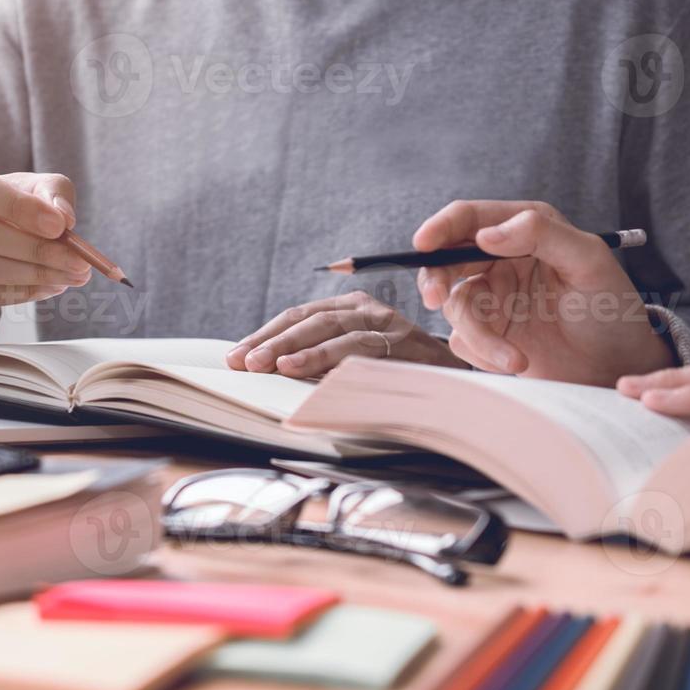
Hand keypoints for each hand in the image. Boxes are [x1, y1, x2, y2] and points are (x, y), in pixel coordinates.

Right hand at [0, 152, 92, 334]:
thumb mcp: (18, 189)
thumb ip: (47, 191)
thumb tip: (64, 217)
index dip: (19, 206)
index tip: (60, 225)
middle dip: (36, 248)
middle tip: (78, 261)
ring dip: (33, 274)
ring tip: (71, 275)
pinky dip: (20, 293)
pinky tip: (48, 286)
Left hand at [225, 291, 461, 378]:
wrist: (454, 381)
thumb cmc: (396, 371)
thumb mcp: (354, 356)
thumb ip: (319, 356)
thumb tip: (267, 369)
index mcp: (349, 307)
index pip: (298, 316)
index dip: (264, 335)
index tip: (234, 356)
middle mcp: (366, 310)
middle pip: (311, 320)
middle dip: (273, 342)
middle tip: (245, 363)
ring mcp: (386, 325)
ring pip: (335, 332)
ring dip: (302, 351)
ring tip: (274, 367)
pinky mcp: (404, 346)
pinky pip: (366, 352)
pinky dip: (337, 362)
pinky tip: (315, 375)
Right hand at [414, 201, 672, 385]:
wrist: (616, 369)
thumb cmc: (612, 311)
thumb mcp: (588, 262)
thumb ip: (541, 234)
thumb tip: (485, 234)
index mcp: (525, 230)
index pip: (470, 218)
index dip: (441, 227)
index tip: (423, 242)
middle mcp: (502, 260)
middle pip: (445, 260)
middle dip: (437, 279)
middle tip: (436, 298)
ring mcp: (492, 299)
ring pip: (455, 307)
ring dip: (481, 336)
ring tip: (517, 360)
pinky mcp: (488, 334)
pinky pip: (464, 340)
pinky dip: (486, 353)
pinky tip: (518, 361)